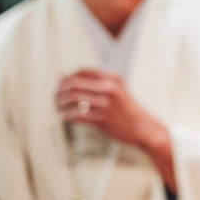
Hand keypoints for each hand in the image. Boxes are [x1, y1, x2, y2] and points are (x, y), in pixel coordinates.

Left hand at [55, 68, 175, 187]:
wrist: (143, 127)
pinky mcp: (102, 119)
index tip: (62, 85)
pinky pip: (76, 115)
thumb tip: (73, 82)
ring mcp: (106, 104)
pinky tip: (65, 117)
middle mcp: (109, 88)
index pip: (82, 71)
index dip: (68, 77)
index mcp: (113, 78)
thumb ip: (101, 84)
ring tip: (59, 108)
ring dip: (60, 103)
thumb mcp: (119, 90)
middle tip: (56, 98)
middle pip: (74, 83)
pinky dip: (66, 116)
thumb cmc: (129, 110)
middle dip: (60, 90)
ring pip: (72, 98)